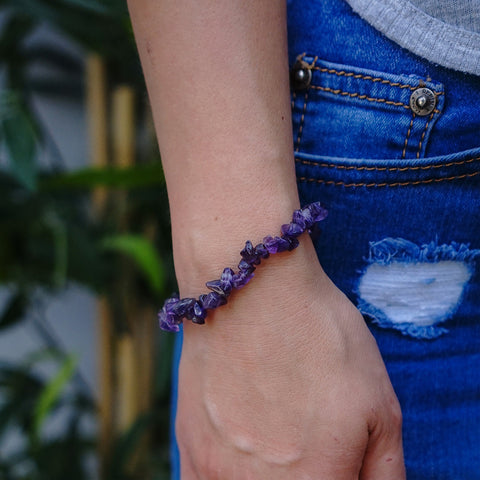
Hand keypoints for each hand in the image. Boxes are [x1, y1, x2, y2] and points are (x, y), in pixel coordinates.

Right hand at [175, 241, 404, 478]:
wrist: (254, 289)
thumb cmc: (320, 336)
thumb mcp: (380, 404)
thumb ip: (384, 472)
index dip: (342, 473)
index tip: (338, 455)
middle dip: (308, 471)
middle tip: (307, 437)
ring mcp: (217, 473)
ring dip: (268, 476)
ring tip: (276, 435)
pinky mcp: (191, 448)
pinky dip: (228, 478)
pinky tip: (240, 455)